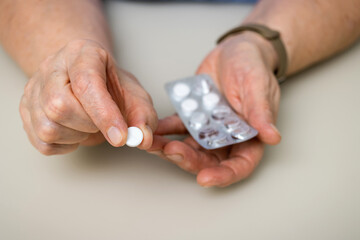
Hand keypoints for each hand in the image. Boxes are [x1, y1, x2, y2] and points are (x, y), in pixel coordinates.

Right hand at [20, 39, 156, 154]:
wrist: (83, 75)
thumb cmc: (108, 83)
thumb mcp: (133, 93)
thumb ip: (142, 115)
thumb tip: (142, 139)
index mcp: (81, 54)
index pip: (86, 83)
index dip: (105, 114)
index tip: (121, 137)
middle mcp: (51, 68)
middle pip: (60, 107)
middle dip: (91, 125)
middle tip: (104, 121)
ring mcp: (33, 90)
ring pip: (49, 128)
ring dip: (79, 135)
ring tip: (90, 123)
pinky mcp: (26, 112)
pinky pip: (44, 143)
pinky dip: (67, 144)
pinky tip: (77, 130)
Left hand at [148, 32, 280, 186]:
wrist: (235, 50)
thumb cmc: (253, 66)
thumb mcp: (258, 85)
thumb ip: (261, 112)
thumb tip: (272, 137)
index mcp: (250, 136)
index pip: (240, 164)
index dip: (224, 175)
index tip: (204, 178)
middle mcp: (228, 137)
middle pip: (209, 159)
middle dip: (189, 160)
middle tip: (171, 151)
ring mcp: (208, 128)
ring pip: (190, 147)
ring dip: (170, 148)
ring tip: (152, 142)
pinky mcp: (194, 117)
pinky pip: (177, 127)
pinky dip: (164, 130)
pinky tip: (152, 127)